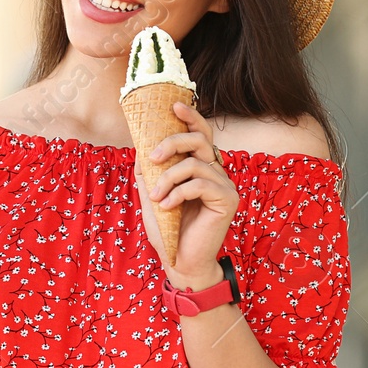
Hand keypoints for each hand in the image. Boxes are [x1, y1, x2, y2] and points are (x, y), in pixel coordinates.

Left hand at [135, 101, 238, 289]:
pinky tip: (168, 206)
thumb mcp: (151, 195)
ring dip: (169, 178)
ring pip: (195, 163)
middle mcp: (217, 172)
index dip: (190, 117)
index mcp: (202, 168)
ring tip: (156, 197)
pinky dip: (178, 193)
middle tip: (153, 157)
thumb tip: (140, 146)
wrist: (179, 261)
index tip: (173, 106)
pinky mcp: (228, 200)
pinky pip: (200, 183)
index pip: (201, 134)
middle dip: (173, 142)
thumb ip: (149, 171)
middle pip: (200, 139)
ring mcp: (225, 185)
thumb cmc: (168, 230)